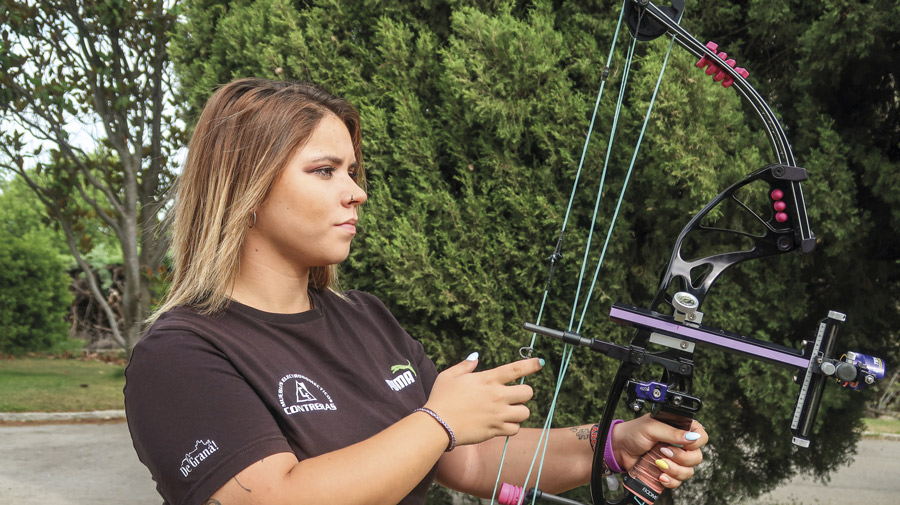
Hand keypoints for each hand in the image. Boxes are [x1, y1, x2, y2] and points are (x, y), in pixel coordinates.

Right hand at [423, 355, 541, 445]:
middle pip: (528, 392)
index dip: (530, 365)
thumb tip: (475, 358)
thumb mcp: (449, 376)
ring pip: (525, 412)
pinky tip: (503, 424)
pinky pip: (515, 429)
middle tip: (514, 397)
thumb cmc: (441, 398)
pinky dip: (512, 427)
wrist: (438, 424)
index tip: (539, 363)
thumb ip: (465, 366)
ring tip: (509, 412)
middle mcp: (497, 396)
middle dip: (524, 394)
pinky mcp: (495, 430)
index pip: (516, 369)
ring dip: (519, 412)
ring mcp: (498, 414)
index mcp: (487, 379)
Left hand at [610, 415, 706, 487]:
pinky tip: (659, 476)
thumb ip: (672, 432)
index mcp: (679, 429)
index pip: (701, 436)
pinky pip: (678, 482)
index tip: (682, 444)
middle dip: (681, 458)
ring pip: (689, 471)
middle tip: (664, 452)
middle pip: (697, 457)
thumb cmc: (633, 433)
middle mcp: (680, 444)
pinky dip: (670, 480)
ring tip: (658, 463)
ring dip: (674, 470)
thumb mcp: (651, 428)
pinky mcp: (668, 472)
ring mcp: (675, 460)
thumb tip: (692, 437)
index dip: (696, 443)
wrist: (619, 449)